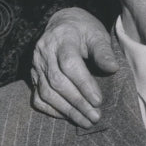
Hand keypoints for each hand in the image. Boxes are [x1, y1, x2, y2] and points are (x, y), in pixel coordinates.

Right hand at [31, 8, 117, 126]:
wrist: (63, 24)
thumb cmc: (84, 30)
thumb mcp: (97, 34)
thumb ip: (103, 51)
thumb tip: (113, 68)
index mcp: (62, 38)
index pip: (69, 65)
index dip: (84, 84)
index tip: (98, 101)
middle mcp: (44, 52)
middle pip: (58, 82)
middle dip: (78, 102)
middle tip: (95, 116)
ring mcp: (36, 65)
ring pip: (46, 93)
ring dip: (67, 110)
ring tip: (86, 121)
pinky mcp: (33, 76)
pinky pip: (38, 98)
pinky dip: (53, 110)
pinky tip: (69, 116)